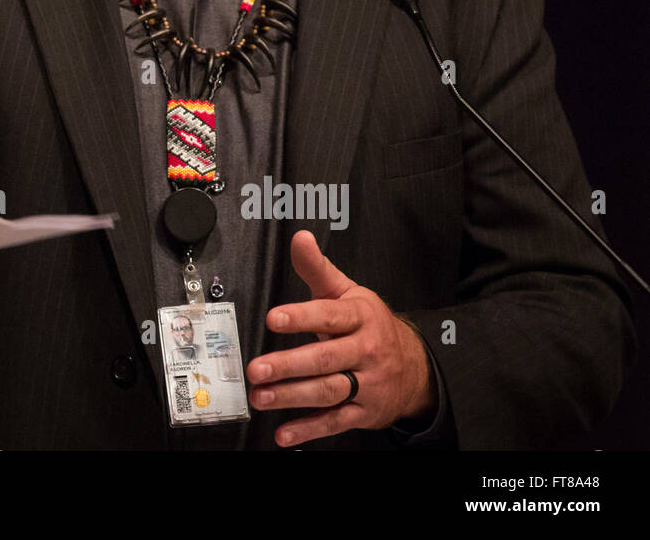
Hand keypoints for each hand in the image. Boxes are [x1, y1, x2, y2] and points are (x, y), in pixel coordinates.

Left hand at [247, 230, 433, 446]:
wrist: (415, 366)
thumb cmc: (370, 325)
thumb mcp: (347, 292)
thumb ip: (318, 268)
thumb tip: (300, 238)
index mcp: (359, 317)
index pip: (328, 316)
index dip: (301, 317)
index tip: (274, 319)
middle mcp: (365, 351)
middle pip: (325, 359)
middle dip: (288, 365)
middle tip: (257, 368)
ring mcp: (367, 383)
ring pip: (328, 391)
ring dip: (292, 397)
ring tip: (261, 396)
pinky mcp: (365, 411)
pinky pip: (336, 421)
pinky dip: (309, 430)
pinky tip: (284, 433)